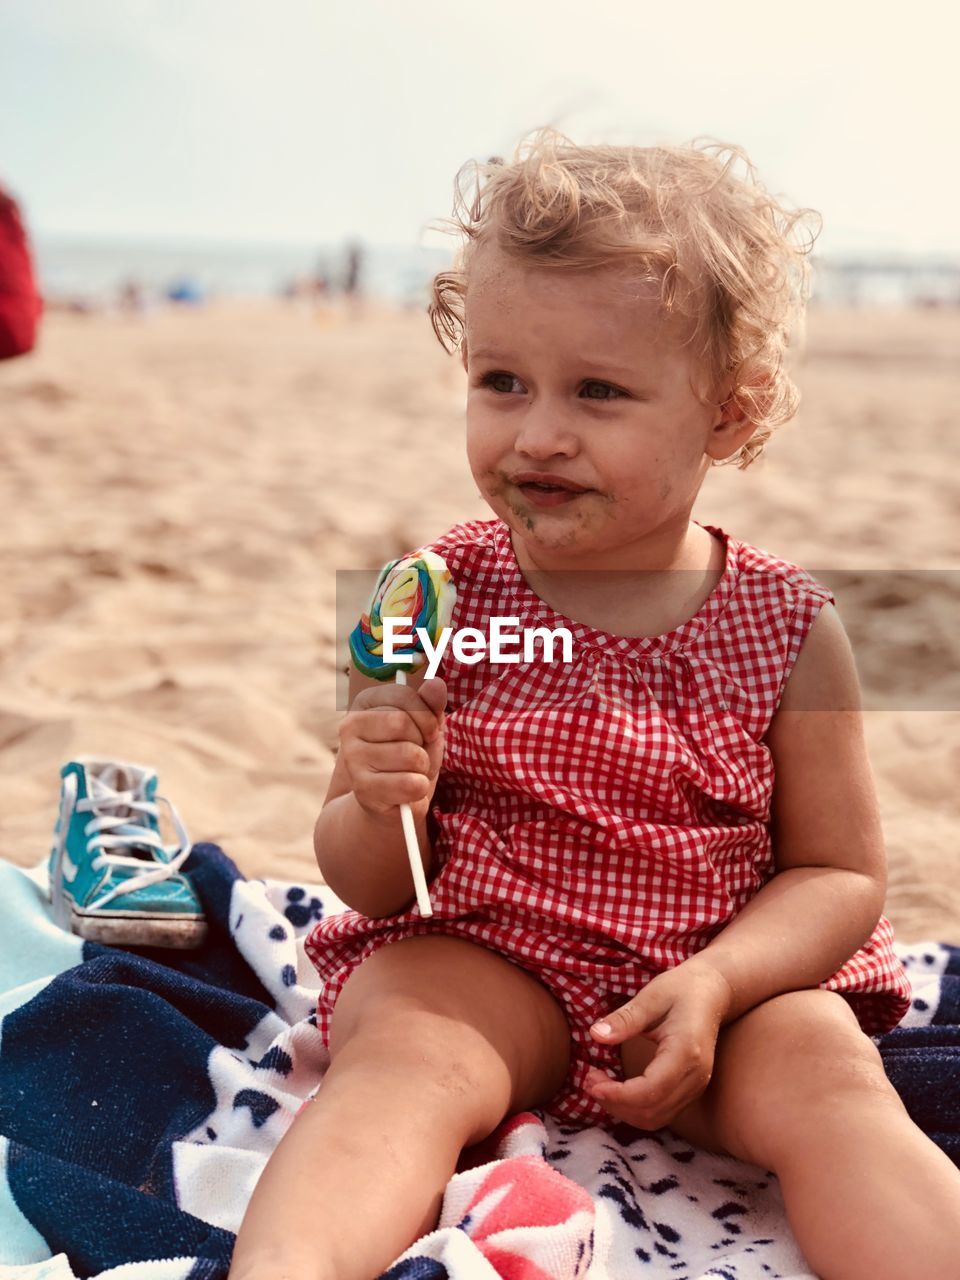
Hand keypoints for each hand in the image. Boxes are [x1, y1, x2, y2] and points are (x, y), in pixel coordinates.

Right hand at [339, 677, 446, 821]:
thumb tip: (436, 683)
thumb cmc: (409, 757)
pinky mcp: (361, 787)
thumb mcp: (424, 727)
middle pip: (403, 723)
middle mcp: (350, 725)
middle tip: (418, 754)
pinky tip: (408, 791)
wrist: (389, 800)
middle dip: (423, 742)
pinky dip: (420, 789)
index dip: (427, 716)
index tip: (428, 731)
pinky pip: (409, 783)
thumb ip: (431, 704)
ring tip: (411, 772)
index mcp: (365, 702)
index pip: (404, 696)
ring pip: (410, 755)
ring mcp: (352, 757)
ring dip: (423, 768)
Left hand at [584, 960, 733, 1130]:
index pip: (651, 1090)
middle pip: (652, 1110)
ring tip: (598, 1085)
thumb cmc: (681, 989)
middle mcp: (695, 1076)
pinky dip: (635, 1108)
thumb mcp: (651, 997)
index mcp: (686, 1052)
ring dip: (623, 1110)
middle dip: (615, 1103)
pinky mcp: (690, 1090)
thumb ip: (625, 1019)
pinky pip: (661, 1112)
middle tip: (589, 1080)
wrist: (712, 992)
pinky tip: (616, 1089)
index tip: (591, 1083)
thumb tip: (596, 1035)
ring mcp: (696, 1086)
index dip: (618, 1094)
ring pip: (656, 1118)